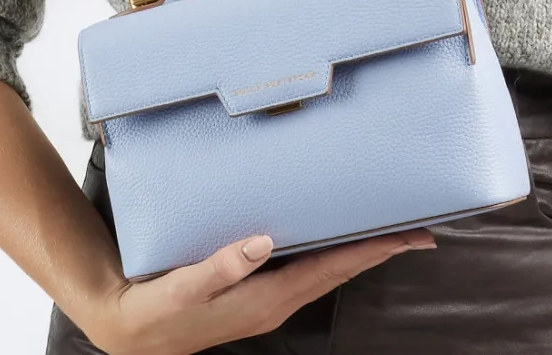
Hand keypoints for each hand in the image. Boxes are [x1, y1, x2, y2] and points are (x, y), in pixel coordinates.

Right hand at [82, 226, 437, 353]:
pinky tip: (336, 234)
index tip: (410, 234)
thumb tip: (264, 241)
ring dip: (360, 249)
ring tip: (391, 227)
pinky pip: (309, 268)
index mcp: (270, 298)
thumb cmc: (160, 307)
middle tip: (419, 225)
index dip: (373, 249)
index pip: (334, 268)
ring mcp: (271, 298)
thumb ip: (223, 265)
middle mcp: (279, 300)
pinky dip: (332, 251)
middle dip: (380, 247)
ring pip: (329, 269)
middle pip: (342, 269)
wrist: (132, 327)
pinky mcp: (259, 291)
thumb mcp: (186, 286)